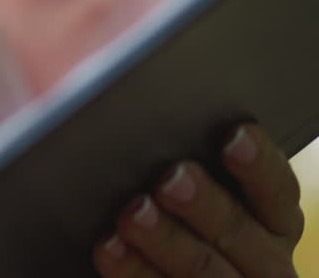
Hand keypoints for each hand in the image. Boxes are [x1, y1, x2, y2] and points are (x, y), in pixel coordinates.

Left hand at [94, 124, 303, 276]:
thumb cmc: (176, 215)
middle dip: (204, 204)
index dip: (258, 166)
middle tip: (171, 179)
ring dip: (166, 239)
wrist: (159, 264)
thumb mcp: (202, 195)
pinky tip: (109, 248)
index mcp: (272, 223)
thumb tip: (157, 122)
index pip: (276, 192)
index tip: (233, 138)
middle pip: (239, 231)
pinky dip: (134, 270)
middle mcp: (262, 262)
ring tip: (133, 213)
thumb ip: (195, 167)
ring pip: (203, 270)